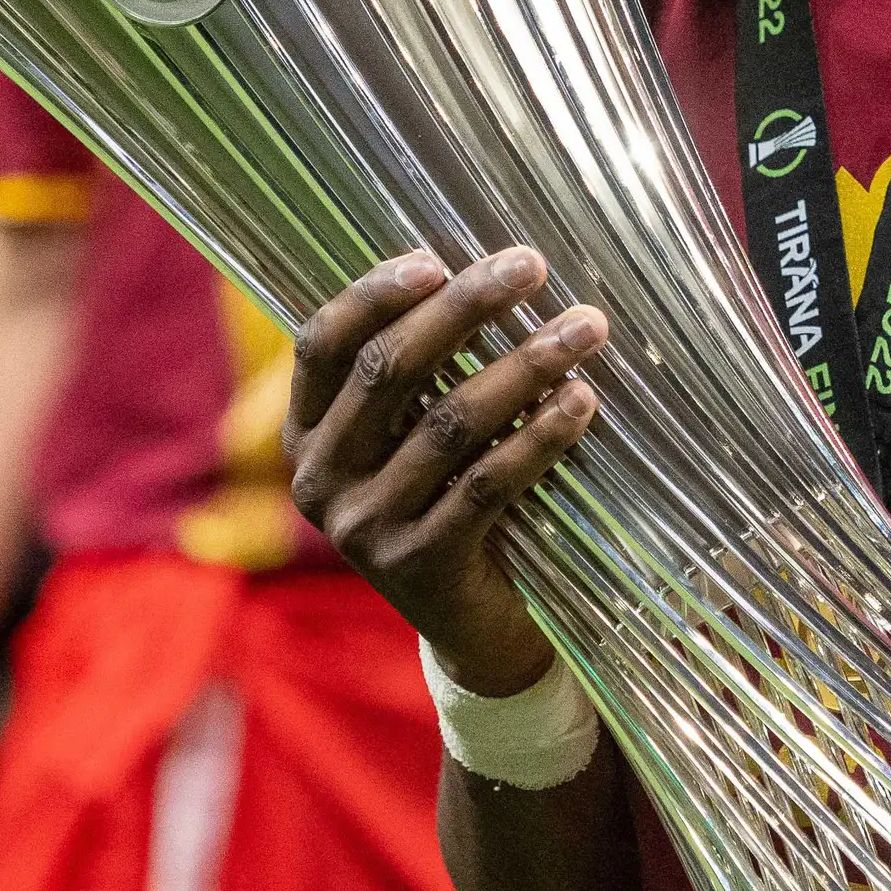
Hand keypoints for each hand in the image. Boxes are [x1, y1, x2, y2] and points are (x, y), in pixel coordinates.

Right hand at [282, 248, 603, 694]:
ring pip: (449, 423)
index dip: (375, 294)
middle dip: (465, 308)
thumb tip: (480, 272)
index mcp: (305, 436)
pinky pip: (488, 483)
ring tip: (584, 328)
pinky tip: (582, 401)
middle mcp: (320, 481)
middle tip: (530, 265)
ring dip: (524, 365)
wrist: (476, 632)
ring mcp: (365, 529)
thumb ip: (420, 376)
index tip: (439, 258)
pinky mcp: (419, 566)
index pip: (322, 345)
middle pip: (389, 370)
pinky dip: (540, 435)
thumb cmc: (451, 504)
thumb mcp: (412, 442)